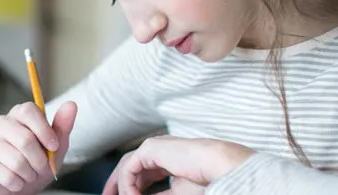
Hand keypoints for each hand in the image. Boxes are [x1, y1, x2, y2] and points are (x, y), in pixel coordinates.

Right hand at [0, 101, 76, 194]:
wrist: (22, 186)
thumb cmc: (38, 162)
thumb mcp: (56, 146)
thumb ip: (62, 126)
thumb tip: (71, 104)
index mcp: (19, 114)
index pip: (28, 111)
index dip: (43, 130)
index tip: (54, 146)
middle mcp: (1, 124)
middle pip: (24, 139)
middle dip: (39, 159)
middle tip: (42, 167)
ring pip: (16, 160)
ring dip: (30, 174)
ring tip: (29, 175)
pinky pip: (7, 176)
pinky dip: (18, 184)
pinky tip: (17, 182)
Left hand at [102, 136, 255, 194]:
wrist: (219, 166)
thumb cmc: (208, 179)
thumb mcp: (177, 192)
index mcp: (168, 158)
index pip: (142, 173)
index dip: (131, 188)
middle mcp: (159, 150)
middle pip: (130, 167)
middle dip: (117, 184)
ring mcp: (154, 147)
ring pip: (128, 167)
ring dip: (122, 186)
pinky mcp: (150, 148)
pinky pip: (130, 169)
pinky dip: (127, 185)